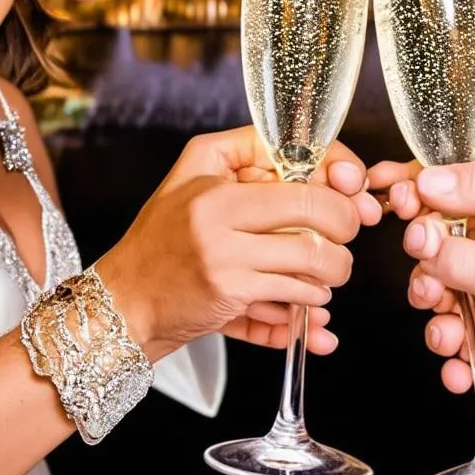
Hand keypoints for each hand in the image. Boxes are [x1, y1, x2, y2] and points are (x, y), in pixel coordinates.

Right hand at [98, 127, 382, 362]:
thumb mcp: (198, 175)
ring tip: (326, 275)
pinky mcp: (229, 298)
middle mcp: (218, 217)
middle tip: (345, 234)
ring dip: (334, 272)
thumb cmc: (163, 239)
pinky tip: (309, 314)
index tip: (353, 187)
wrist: (121, 302)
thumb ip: (254, 160)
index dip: (341, 179)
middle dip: (347, 228)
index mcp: (214, 179)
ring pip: (316, 263)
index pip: (302, 173)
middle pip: (318, 216)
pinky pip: (295, 302)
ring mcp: (225, 260)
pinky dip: (310, 310)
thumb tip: (331, 173)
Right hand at [390, 161, 474, 398]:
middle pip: (432, 244)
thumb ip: (452, 248)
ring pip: (440, 294)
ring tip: (453, 333)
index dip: (412, 191)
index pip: (444, 184)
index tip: (389, 201)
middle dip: (424, 271)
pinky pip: (459, 338)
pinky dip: (455, 354)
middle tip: (435, 288)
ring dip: (437, 317)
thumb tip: (414, 220)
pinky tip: (460, 366)